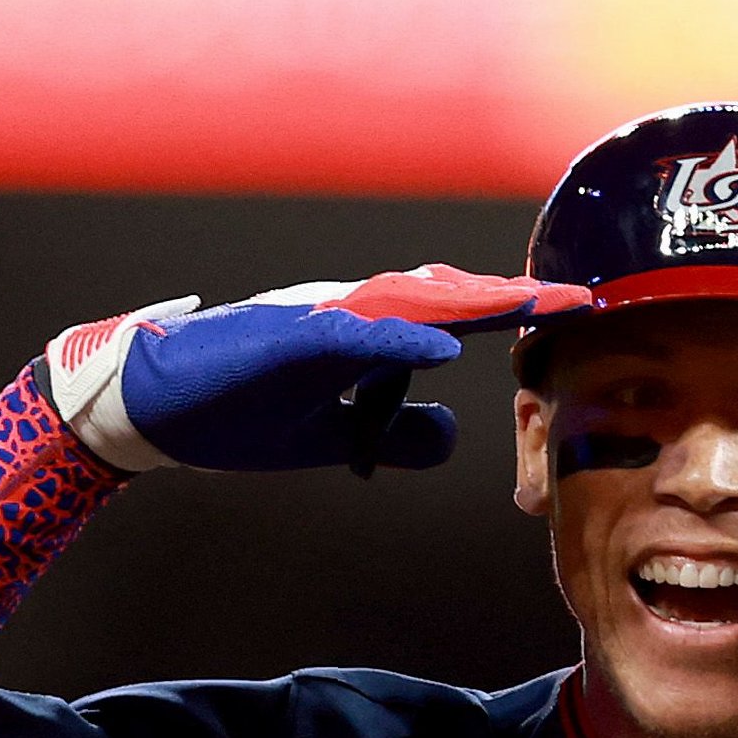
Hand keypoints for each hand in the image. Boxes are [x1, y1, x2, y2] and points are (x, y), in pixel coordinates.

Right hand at [43, 265, 591, 474]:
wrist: (154, 408)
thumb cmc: (238, 414)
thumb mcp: (334, 439)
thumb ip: (395, 433)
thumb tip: (453, 433)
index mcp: (365, 338)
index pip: (457, 319)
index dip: (517, 314)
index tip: (579, 314)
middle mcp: (349, 316)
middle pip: (446, 299)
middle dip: (515, 299)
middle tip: (584, 298)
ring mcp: (317, 322)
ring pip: (408, 303)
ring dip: (473, 302)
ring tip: (534, 304)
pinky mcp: (284, 341)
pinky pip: (350, 336)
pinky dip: (397, 338)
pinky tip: (442, 346)